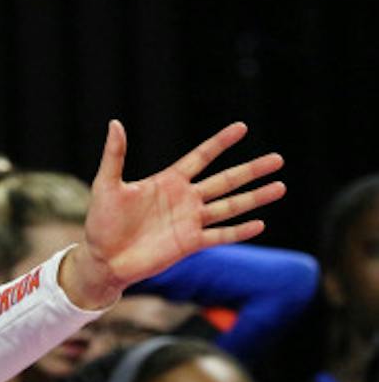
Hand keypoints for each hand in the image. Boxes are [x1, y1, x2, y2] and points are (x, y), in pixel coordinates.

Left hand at [60, 120, 283, 309]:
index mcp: (168, 181)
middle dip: (251, 170)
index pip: (200, 157)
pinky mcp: (190, 243)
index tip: (242, 127)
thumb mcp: (106, 185)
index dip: (220, 143)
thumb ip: (115, 155)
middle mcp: (184, 199)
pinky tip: (260, 223)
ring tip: (280, 186)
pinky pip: (220, 235)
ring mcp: (190, 221)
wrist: (102, 258)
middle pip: (225, 180)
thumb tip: (115, 123)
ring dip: (255, 197)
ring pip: (230, 206)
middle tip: (278, 159)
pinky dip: (240, 230)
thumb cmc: (101, 222)